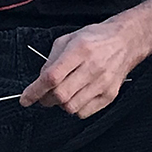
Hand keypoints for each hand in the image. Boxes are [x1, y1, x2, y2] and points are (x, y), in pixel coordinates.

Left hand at [20, 20, 137, 117]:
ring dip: (60, 104)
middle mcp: (93, 67)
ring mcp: (103, 83)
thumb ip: (51, 60)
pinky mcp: (110, 95)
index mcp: (80, 49)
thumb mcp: (68, 39)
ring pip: (71, 107)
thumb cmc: (95, 39)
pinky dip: (75, 108)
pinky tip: (76, 96)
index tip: (25, 99)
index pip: (52, 77)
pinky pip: (84, 112)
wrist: (126, 41)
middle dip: (45, 99)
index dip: (35, 91)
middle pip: (61, 95)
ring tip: (63, 93)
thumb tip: (40, 82)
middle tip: (43, 96)